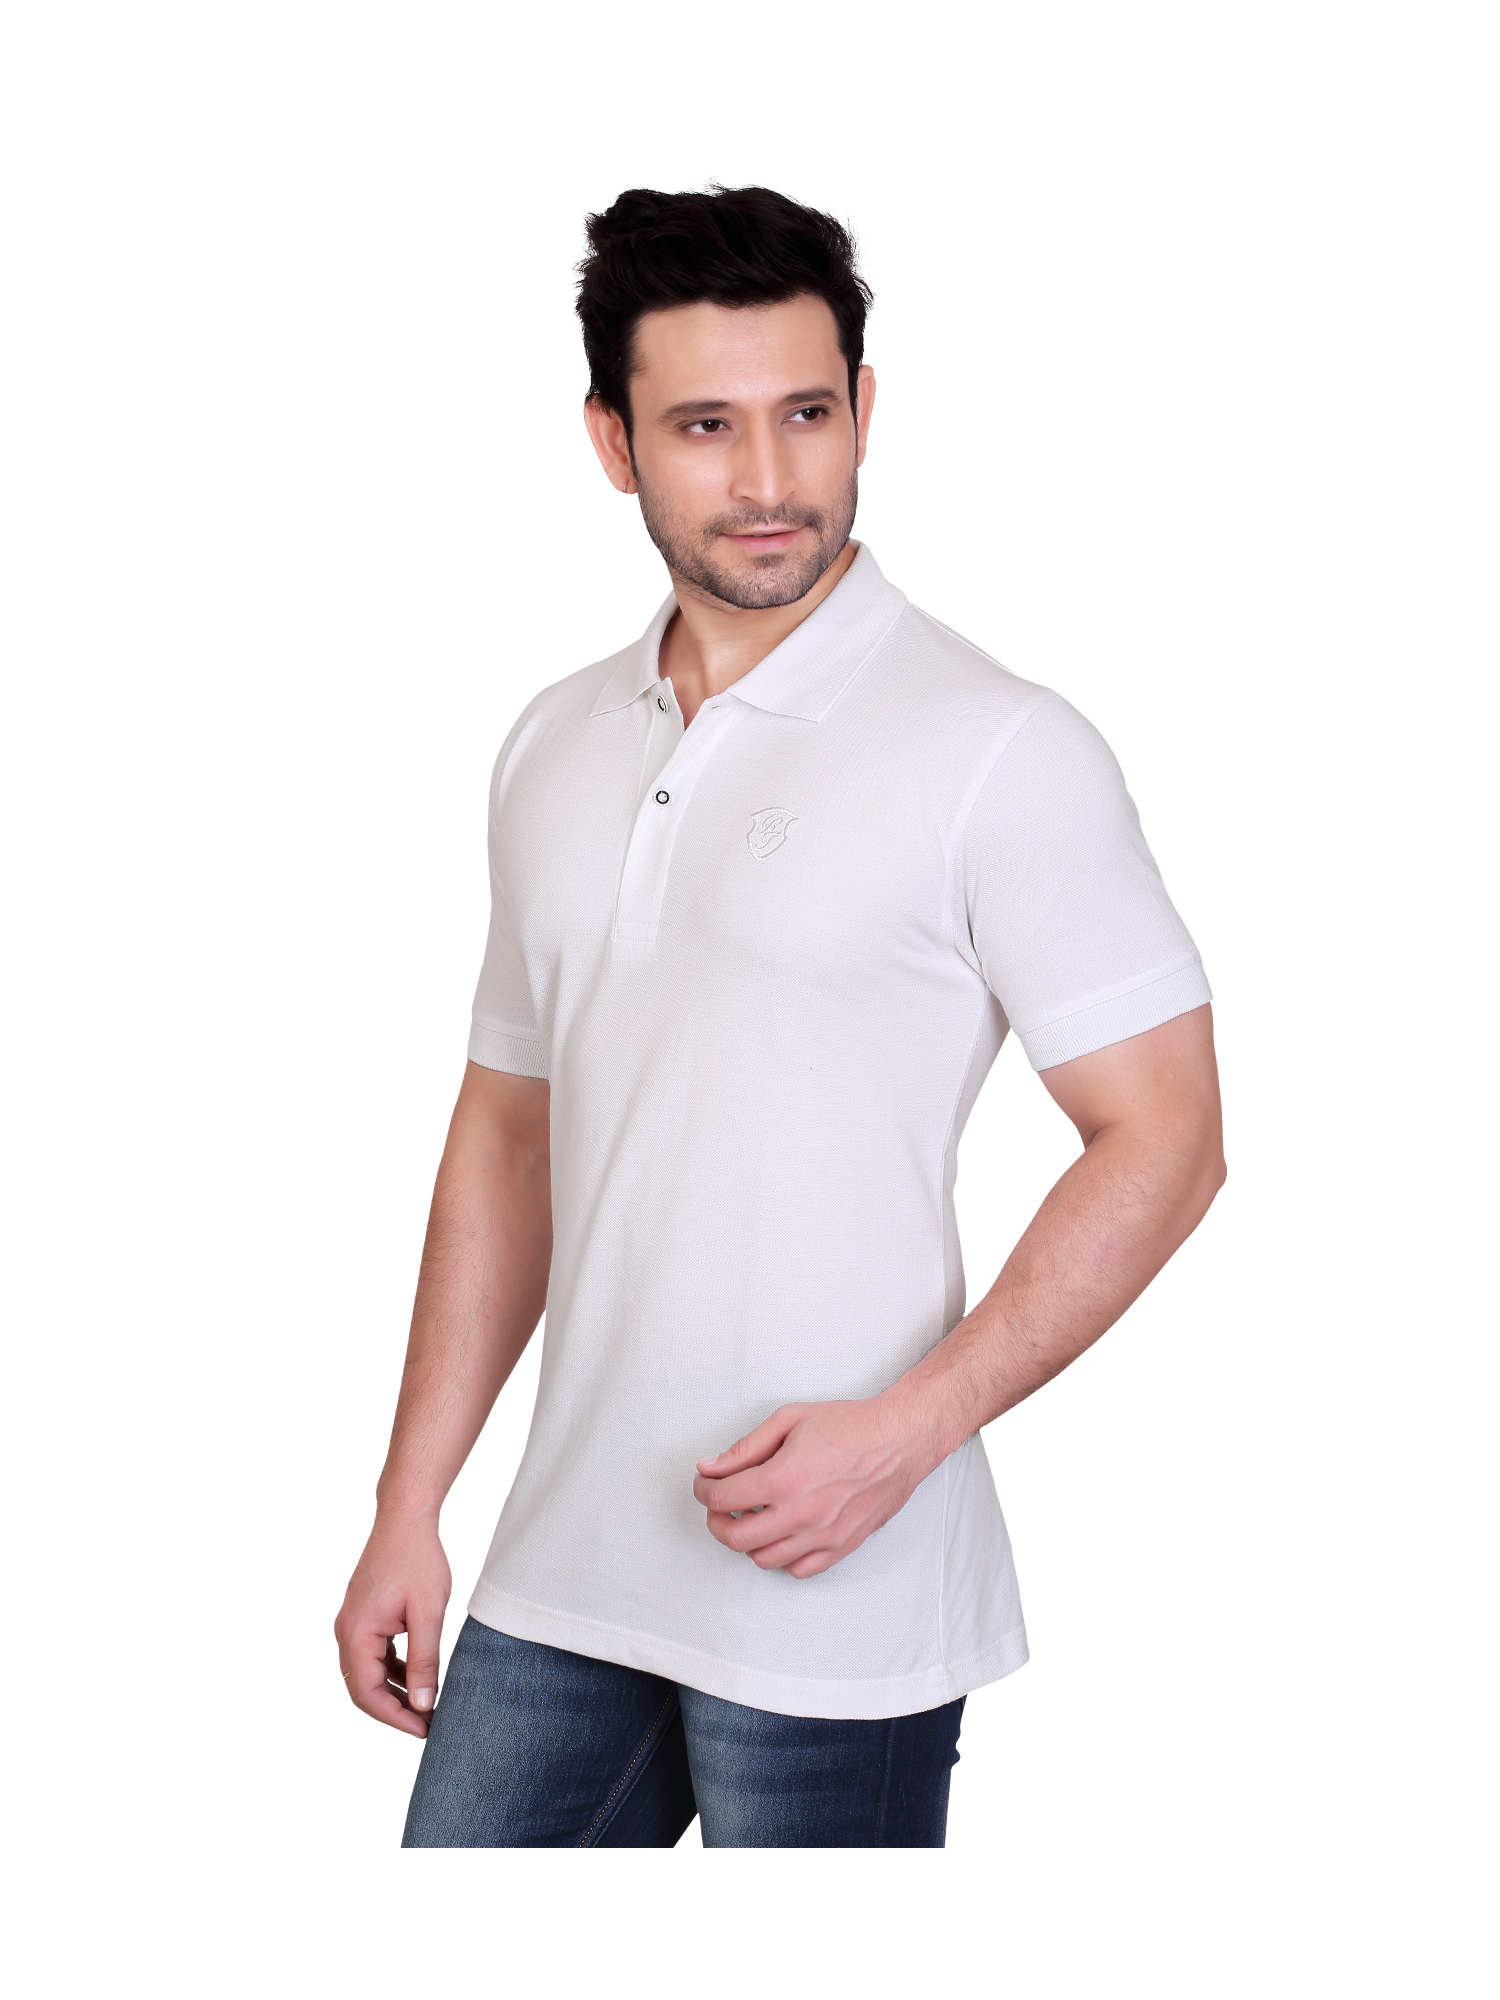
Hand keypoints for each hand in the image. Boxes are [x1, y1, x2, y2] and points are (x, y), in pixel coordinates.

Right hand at [333, 1516, 451, 1736]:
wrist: (405, 1519)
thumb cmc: (418, 1560)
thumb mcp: (428, 1614)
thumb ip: (424, 1661)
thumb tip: (422, 1704)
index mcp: (356, 1634)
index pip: (367, 1694)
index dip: (395, 1718)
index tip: (424, 1730)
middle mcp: (346, 1632)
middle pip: (363, 1688)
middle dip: (394, 1710)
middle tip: (427, 1725)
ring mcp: (352, 1624)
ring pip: (367, 1673)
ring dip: (394, 1692)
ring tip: (426, 1705)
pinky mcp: (363, 1617)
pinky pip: (373, 1655)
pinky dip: (393, 1670)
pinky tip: (417, 1675)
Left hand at [692, 1392, 942, 1578]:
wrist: (899, 1439)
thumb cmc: (848, 1425)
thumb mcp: (789, 1420)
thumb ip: (745, 1448)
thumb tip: (710, 1467)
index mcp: (782, 1480)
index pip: (722, 1499)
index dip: (704, 1491)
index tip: (706, 1484)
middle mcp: (799, 1514)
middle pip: (735, 1537)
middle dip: (717, 1521)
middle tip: (720, 1506)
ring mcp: (821, 1535)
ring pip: (763, 1558)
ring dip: (748, 1540)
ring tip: (752, 1517)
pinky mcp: (841, 1545)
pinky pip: (798, 1569)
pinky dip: (782, 1556)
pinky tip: (782, 1533)